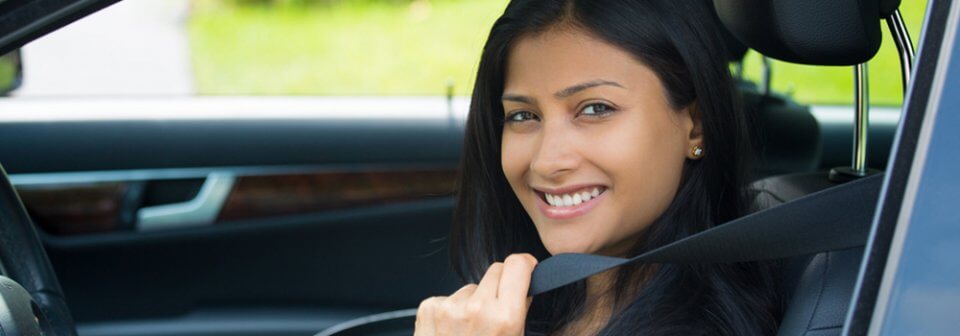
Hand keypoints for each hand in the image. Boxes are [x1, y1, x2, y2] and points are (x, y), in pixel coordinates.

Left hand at [415, 253, 537, 334]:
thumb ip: (519, 314)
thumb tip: (524, 289)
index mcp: (504, 318)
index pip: (518, 264)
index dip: (525, 267)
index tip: (526, 274)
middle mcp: (475, 308)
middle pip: (496, 270)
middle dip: (501, 286)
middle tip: (498, 312)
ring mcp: (448, 307)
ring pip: (471, 287)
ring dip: (474, 302)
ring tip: (471, 333)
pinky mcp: (428, 308)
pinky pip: (449, 297)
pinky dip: (452, 311)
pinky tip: (452, 334)